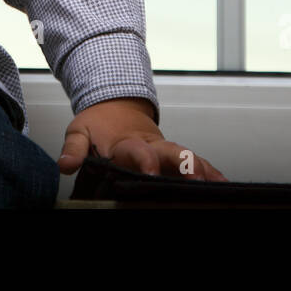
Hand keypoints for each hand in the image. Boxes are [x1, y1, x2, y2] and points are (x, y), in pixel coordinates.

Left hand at [57, 96, 227, 181]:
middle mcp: (152, 145)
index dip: (145, 161)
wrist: (114, 104)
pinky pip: (196, 163)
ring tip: (220, 186)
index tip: (150, 172)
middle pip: (173, 152)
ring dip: (204, 170)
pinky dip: (211, 172)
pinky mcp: (175, 157)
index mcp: (128, 142)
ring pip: (189, 158)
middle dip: (186, 165)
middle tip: (197, 179)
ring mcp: (166, 151)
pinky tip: (225, 184)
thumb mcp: (79, 131)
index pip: (138, 152)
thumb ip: (74, 149)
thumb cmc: (97, 124)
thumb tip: (65, 165)